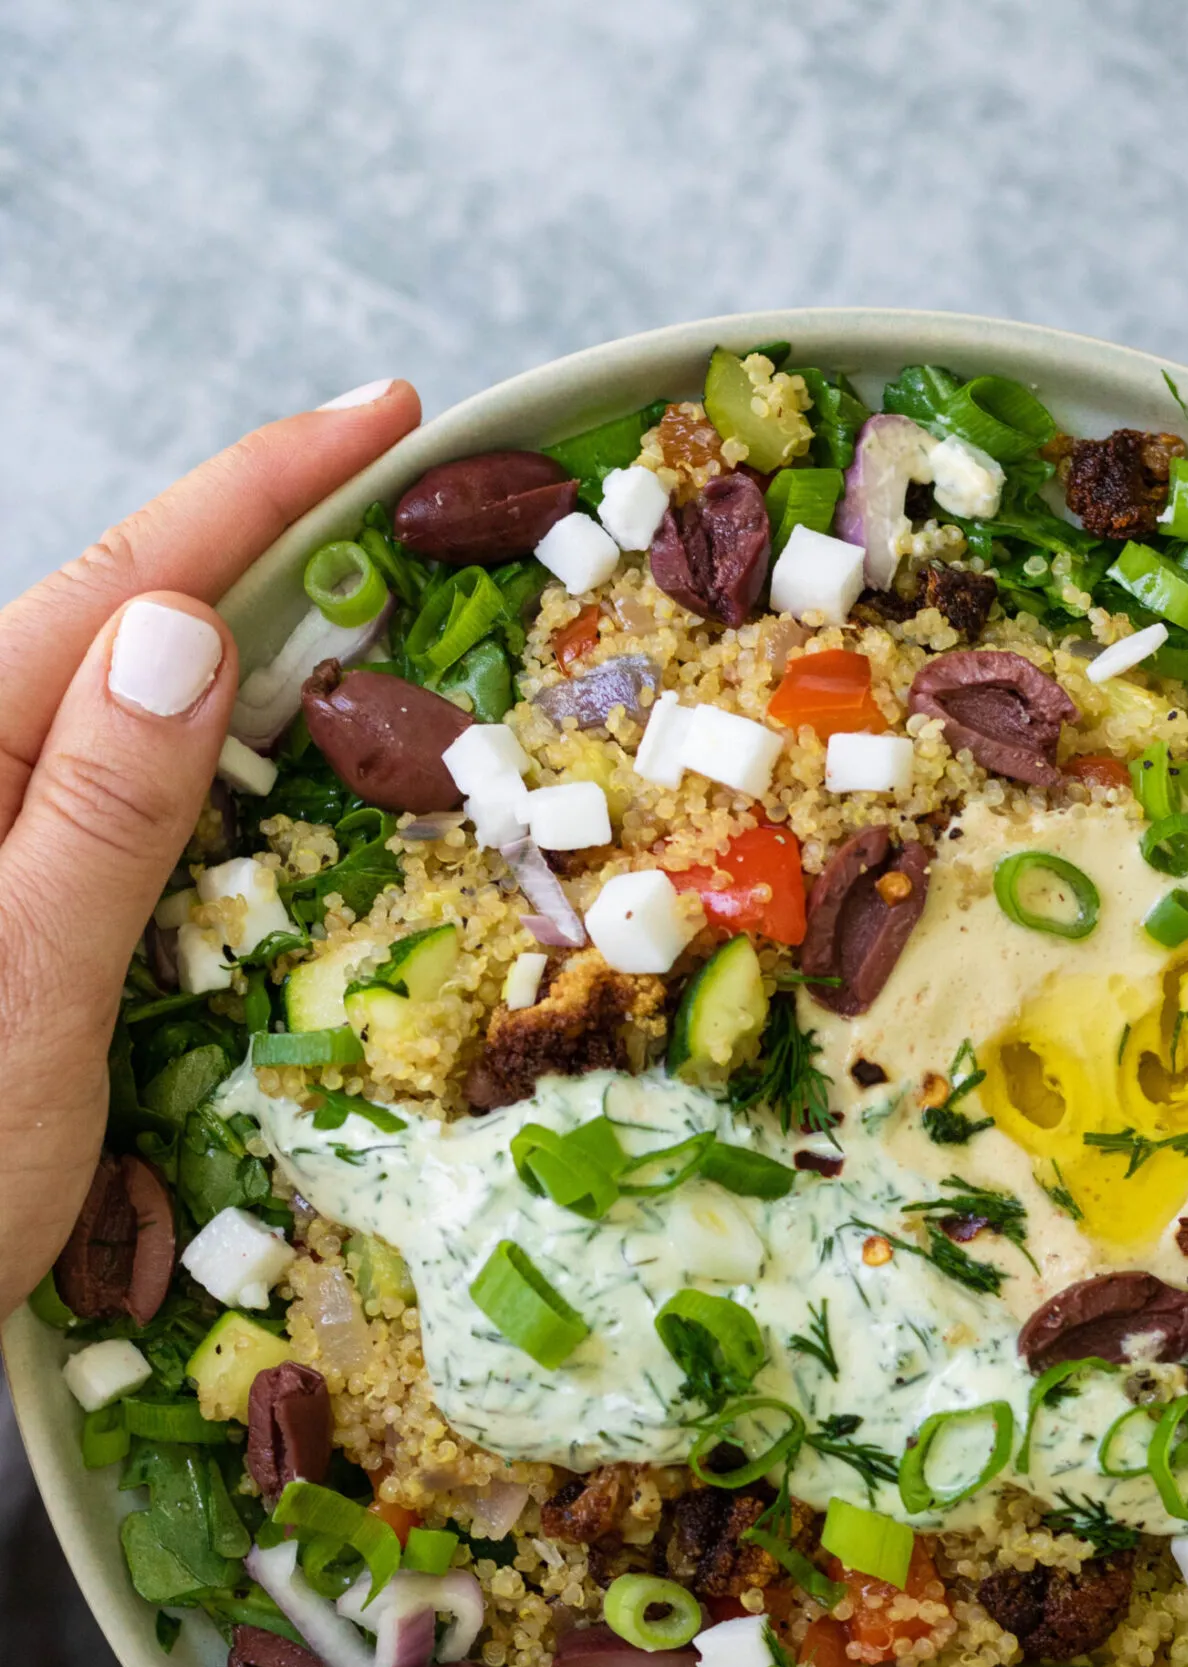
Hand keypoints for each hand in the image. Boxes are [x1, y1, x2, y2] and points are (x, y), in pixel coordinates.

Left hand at [0, 380, 421, 1321]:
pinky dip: (204, 776)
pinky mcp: (4, 911)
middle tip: (407, 522)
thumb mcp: (18, 996)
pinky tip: (268, 784)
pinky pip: (112, 806)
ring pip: (121, 717)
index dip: (260, 486)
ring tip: (366, 633)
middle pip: (124, 629)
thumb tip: (186, 630)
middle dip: (266, 556)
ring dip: (247, 669)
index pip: (124, 589)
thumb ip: (93, 813)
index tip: (385, 410)